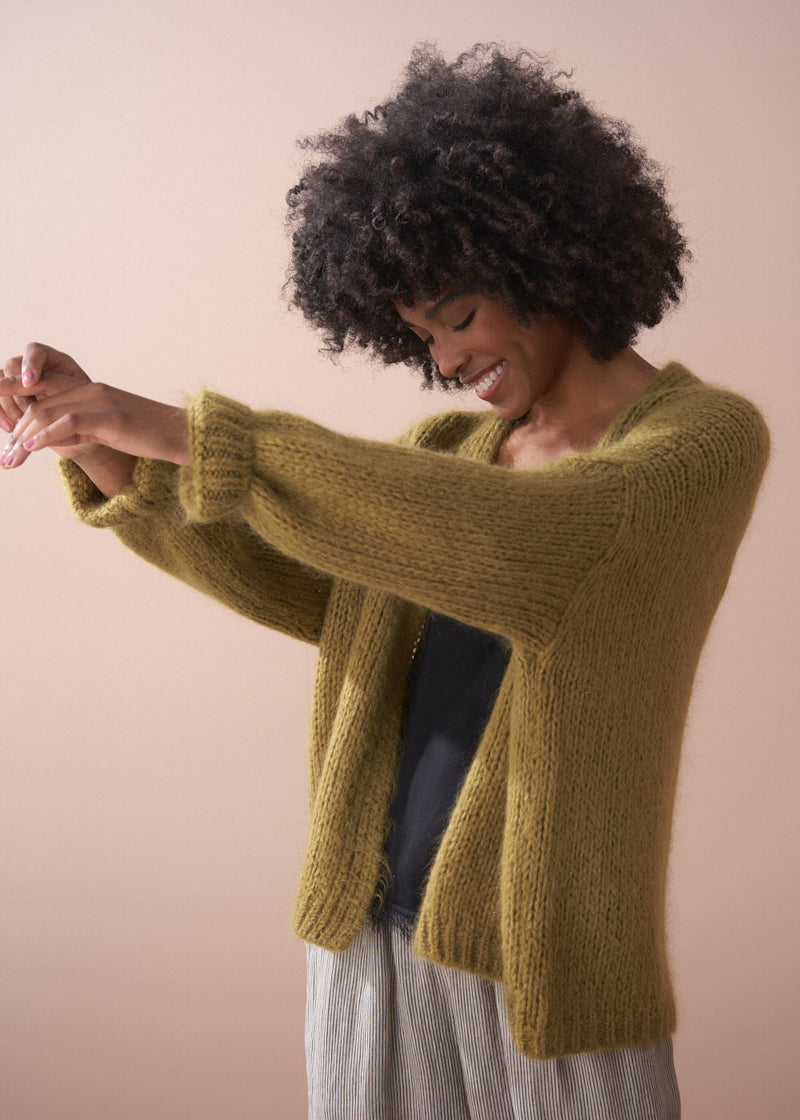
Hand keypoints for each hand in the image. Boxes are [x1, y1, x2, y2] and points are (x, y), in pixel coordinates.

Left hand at [1, 344, 189, 484]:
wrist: (186, 435)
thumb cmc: (152, 437)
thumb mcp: (111, 430)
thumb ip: (83, 428)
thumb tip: (55, 440)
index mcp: (91, 389)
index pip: (42, 387)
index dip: (14, 398)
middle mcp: (92, 389)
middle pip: (38, 402)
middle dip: (15, 431)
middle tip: (4, 457)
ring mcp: (101, 402)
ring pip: (47, 412)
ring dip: (23, 439)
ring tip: (10, 460)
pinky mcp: (111, 418)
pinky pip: (68, 423)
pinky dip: (45, 437)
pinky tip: (30, 449)